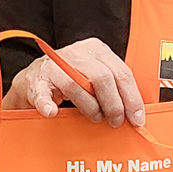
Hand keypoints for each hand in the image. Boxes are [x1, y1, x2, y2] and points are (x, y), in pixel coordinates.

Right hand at [4, 37, 145, 127]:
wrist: (35, 78)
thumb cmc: (73, 78)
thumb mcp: (96, 76)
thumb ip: (115, 87)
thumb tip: (136, 112)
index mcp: (97, 50)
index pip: (121, 72)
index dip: (132, 98)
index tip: (137, 118)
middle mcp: (77, 53)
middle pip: (102, 78)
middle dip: (114, 105)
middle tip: (116, 121)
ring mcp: (55, 64)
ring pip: (76, 85)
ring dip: (90, 107)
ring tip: (95, 118)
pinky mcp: (36, 79)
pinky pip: (42, 93)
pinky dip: (47, 104)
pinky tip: (52, 112)